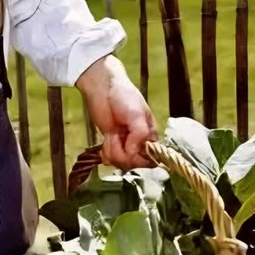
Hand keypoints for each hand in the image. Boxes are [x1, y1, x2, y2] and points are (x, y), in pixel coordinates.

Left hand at [76, 55, 157, 169]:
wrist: (103, 89)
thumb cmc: (124, 97)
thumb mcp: (137, 114)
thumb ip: (139, 134)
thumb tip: (133, 152)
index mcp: (151, 135)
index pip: (151, 159)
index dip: (139, 157)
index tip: (129, 146)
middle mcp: (140, 143)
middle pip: (135, 164)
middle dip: (123, 154)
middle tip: (117, 138)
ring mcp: (125, 145)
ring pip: (122, 164)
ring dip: (113, 152)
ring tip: (111, 136)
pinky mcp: (112, 144)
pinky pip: (111, 159)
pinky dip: (106, 153)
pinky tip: (106, 140)